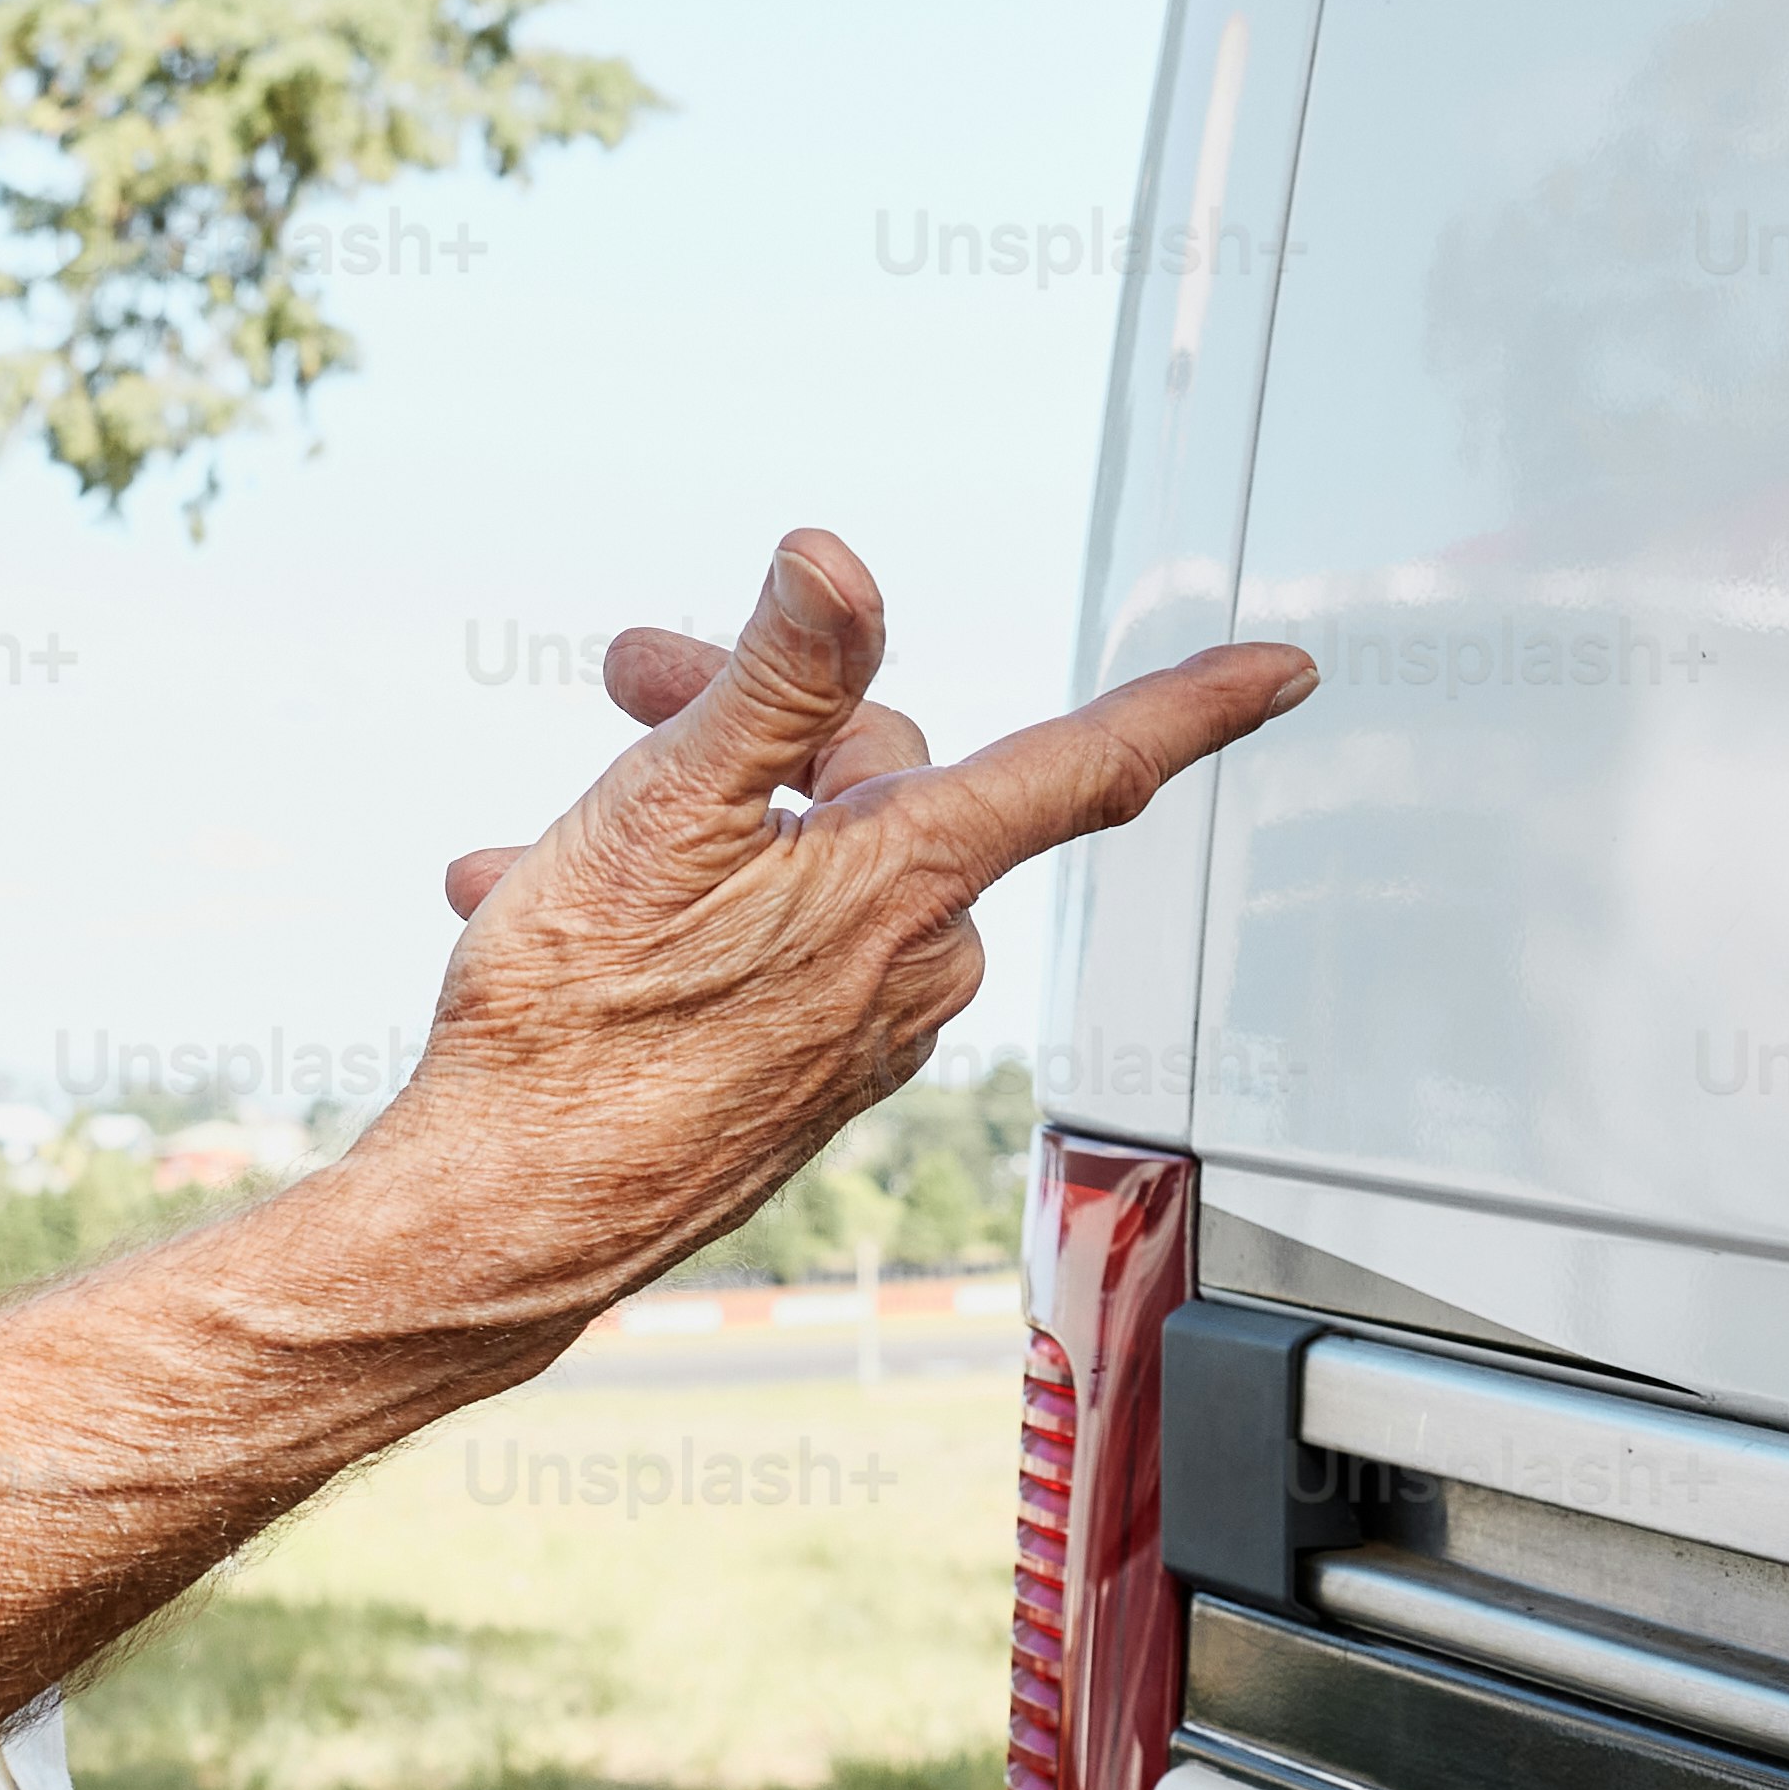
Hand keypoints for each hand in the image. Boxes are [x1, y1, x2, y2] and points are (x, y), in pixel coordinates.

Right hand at [373, 531, 1310, 1305]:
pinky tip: (556, 901)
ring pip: (811, 856)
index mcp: (907, 882)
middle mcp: (914, 962)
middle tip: (624, 683)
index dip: (1193, 702)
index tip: (1284, 668)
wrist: (503, 1223)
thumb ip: (768, 679)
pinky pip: (771, 943)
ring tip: (554, 831)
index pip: (1085, 762)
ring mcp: (862, 1029)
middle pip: (883, 775)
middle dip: (757, 715)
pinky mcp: (806, 1079)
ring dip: (691, 817)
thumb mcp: (662, 810)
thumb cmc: (577, 1029)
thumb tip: (840, 566)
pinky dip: (679, 905)